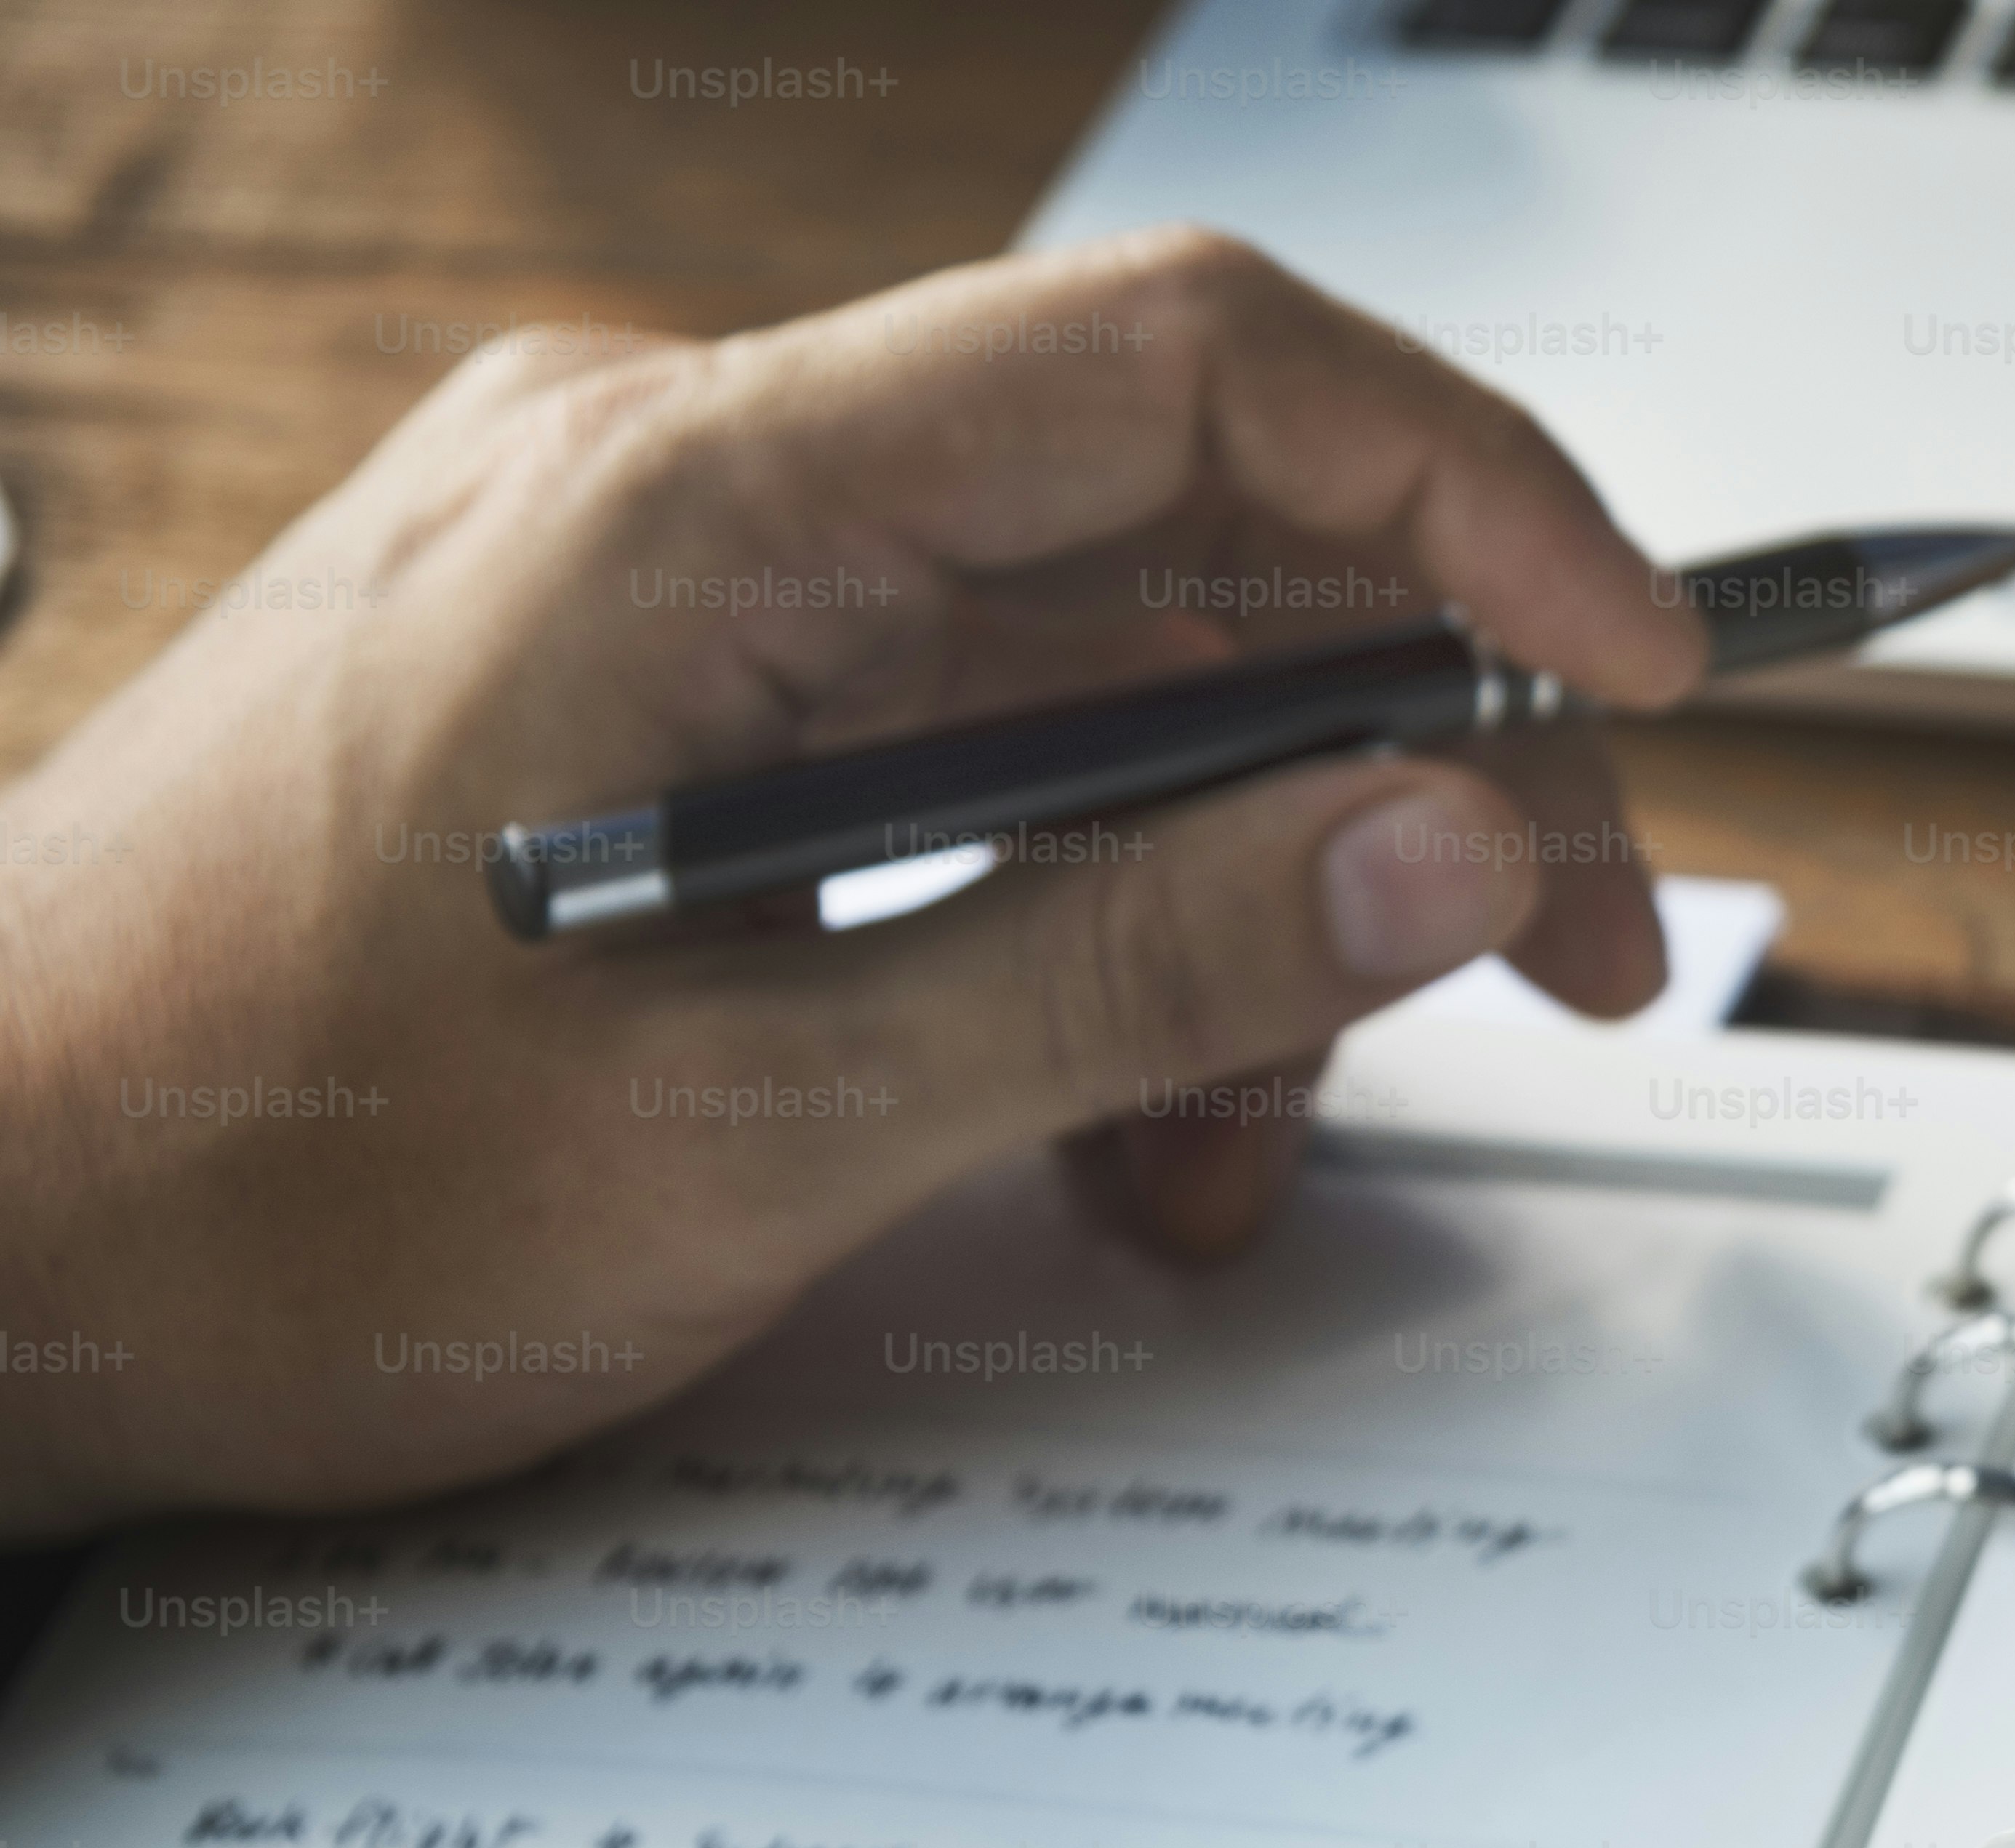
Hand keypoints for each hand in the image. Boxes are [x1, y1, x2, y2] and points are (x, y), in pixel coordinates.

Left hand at [0, 228, 1704, 1539]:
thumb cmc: (252, 1188)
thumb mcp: (755, 1128)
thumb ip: (1130, 967)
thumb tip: (1439, 844)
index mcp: (685, 508)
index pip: (1188, 369)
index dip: (1471, 492)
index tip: (1637, 668)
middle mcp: (683, 488)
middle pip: (1182, 537)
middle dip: (1407, 756)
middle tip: (1560, 960)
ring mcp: (668, 593)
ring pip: (1097, 681)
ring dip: (1242, 906)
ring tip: (1238, 1154)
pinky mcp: (663, 706)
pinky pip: (971, 766)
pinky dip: (1089, 930)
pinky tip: (1103, 1126)